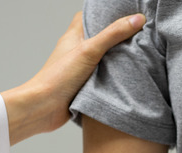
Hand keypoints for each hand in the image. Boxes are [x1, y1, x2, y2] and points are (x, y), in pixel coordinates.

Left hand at [0, 12, 144, 144]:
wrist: (45, 108)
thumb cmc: (58, 77)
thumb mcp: (89, 50)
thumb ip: (113, 34)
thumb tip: (137, 19)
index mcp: (73, 36)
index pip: (87, 17)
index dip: (103, 15)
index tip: (122, 15)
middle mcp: (76, 51)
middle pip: (98, 38)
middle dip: (115, 37)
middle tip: (135, 35)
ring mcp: (80, 68)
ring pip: (102, 59)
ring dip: (116, 59)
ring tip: (136, 55)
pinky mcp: (84, 85)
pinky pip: (102, 77)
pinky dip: (112, 77)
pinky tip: (125, 78)